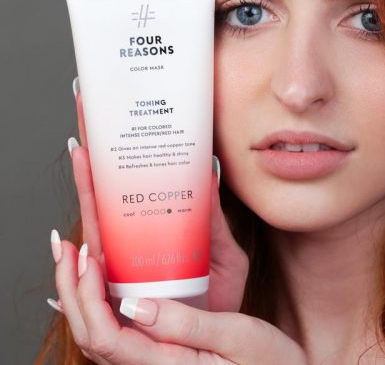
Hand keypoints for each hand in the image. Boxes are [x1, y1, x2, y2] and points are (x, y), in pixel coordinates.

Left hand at [55, 244, 306, 363]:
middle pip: (90, 334)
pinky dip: (100, 299)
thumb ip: (185, 326)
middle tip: (66, 246)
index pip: (105, 337)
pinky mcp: (161, 350)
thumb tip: (136, 305)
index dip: (87, 297)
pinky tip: (103, 275)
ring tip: (76, 254)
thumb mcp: (234, 337)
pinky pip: (117, 328)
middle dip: (71, 288)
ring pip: (98, 332)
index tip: (88, 257)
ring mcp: (153, 360)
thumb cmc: (266, 362)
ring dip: (80, 292)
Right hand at [67, 78, 248, 311]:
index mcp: (149, 236)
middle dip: (90, 168)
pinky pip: (89, 294)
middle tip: (86, 129)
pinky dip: (76, 274)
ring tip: (84, 162)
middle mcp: (128, 253)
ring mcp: (120, 278)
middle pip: (101, 206)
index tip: (106, 128)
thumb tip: (209, 172)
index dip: (112, 164)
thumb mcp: (224, 253)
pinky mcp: (119, 309)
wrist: (224, 343)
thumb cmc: (220, 299)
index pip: (124, 195)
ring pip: (90, 238)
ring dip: (82, 200)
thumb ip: (213, 219)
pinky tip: (74, 247)